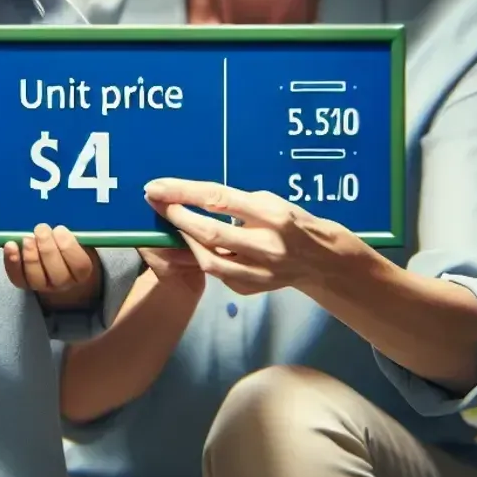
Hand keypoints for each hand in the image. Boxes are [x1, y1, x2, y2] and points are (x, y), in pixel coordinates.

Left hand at [4, 224, 100, 307]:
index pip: (79, 264)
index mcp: (82, 272)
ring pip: (36, 277)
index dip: (68, 246)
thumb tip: (59, 218)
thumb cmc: (68, 245)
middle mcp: (64, 283)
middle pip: (57, 272)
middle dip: (47, 248)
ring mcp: (44, 286)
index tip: (59, 229)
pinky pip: (17, 277)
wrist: (58, 263)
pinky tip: (11, 246)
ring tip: (27, 238)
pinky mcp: (25, 284)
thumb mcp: (77, 237)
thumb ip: (73, 231)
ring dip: (30, 255)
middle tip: (41, 229)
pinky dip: (12, 262)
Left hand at [142, 177, 363, 296]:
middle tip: (156, 204)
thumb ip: (233, 203)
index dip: (183, 193)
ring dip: (185, 242)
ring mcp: (260, 272)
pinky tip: (194, 247)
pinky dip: (202, 258)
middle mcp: (267, 245)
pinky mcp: (251, 289)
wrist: (320, 259)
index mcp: (272, 214)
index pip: (218, 199)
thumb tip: (189, 199)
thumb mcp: (267, 201)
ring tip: (172, 227)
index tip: (156, 187)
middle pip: (210, 233)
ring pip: (209, 261)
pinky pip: (217, 274)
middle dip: (176, 218)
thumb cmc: (289, 221)